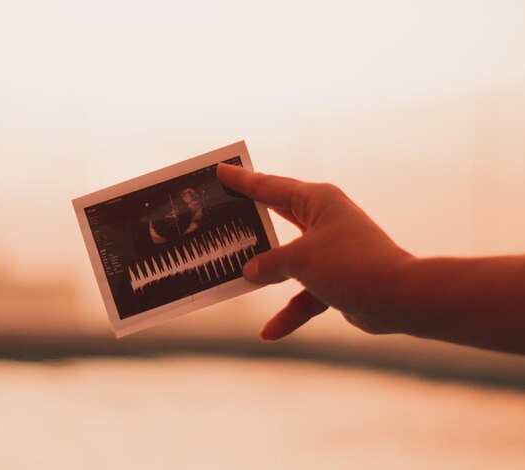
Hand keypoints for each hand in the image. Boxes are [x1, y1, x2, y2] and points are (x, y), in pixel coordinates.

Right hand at [217, 163, 413, 339]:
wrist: (398, 299)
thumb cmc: (349, 265)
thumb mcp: (299, 259)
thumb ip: (268, 263)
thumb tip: (250, 270)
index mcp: (317, 201)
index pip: (270, 186)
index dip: (242, 180)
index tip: (221, 170)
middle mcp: (324, 220)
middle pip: (278, 217)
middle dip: (252, 221)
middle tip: (223, 212)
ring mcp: (330, 250)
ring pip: (288, 259)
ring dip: (268, 273)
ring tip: (237, 276)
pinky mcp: (336, 278)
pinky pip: (305, 293)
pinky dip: (290, 312)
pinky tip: (268, 332)